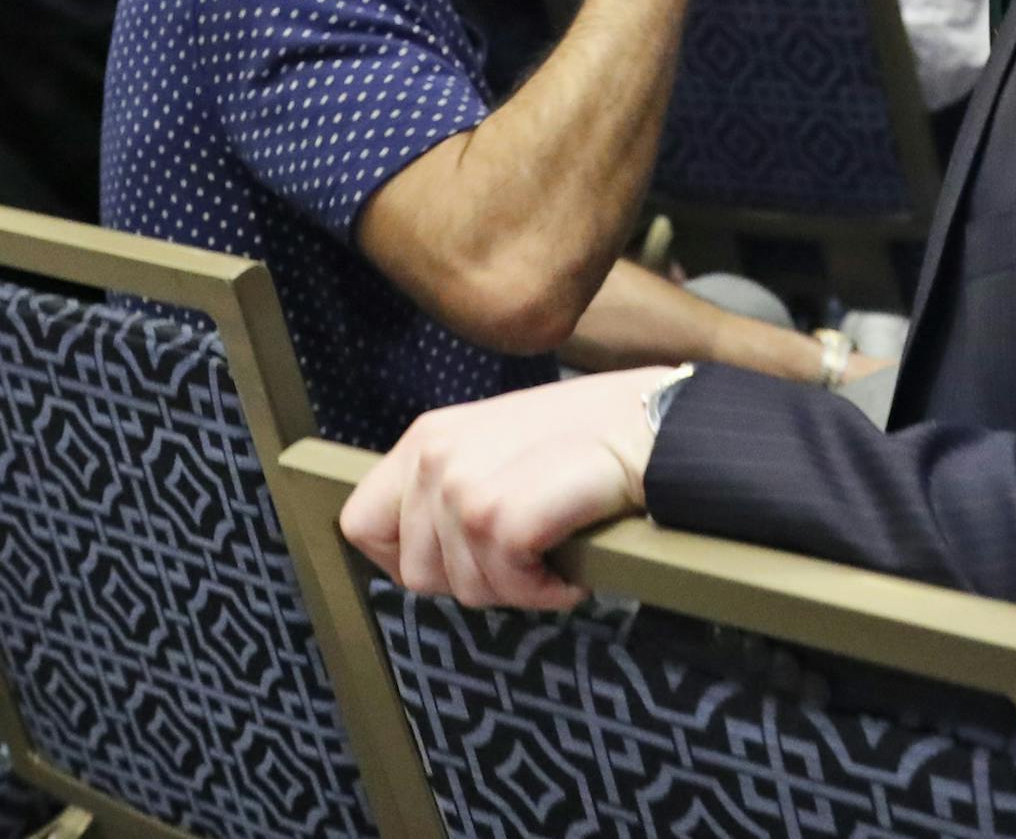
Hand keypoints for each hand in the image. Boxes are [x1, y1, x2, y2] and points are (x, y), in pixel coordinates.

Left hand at [341, 368, 665, 610]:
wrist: (654, 424)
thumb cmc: (589, 442)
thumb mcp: (497, 451)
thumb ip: (451, 491)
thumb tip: (426, 561)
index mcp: (426, 439)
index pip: (360, 525)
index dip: (405, 561)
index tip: (461, 563)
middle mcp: (434, 455)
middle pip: (416, 574)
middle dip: (478, 581)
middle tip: (528, 558)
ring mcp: (462, 484)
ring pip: (464, 588)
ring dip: (520, 587)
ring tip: (557, 550)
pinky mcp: (500, 513)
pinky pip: (506, 585)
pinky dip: (548, 591)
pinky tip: (574, 564)